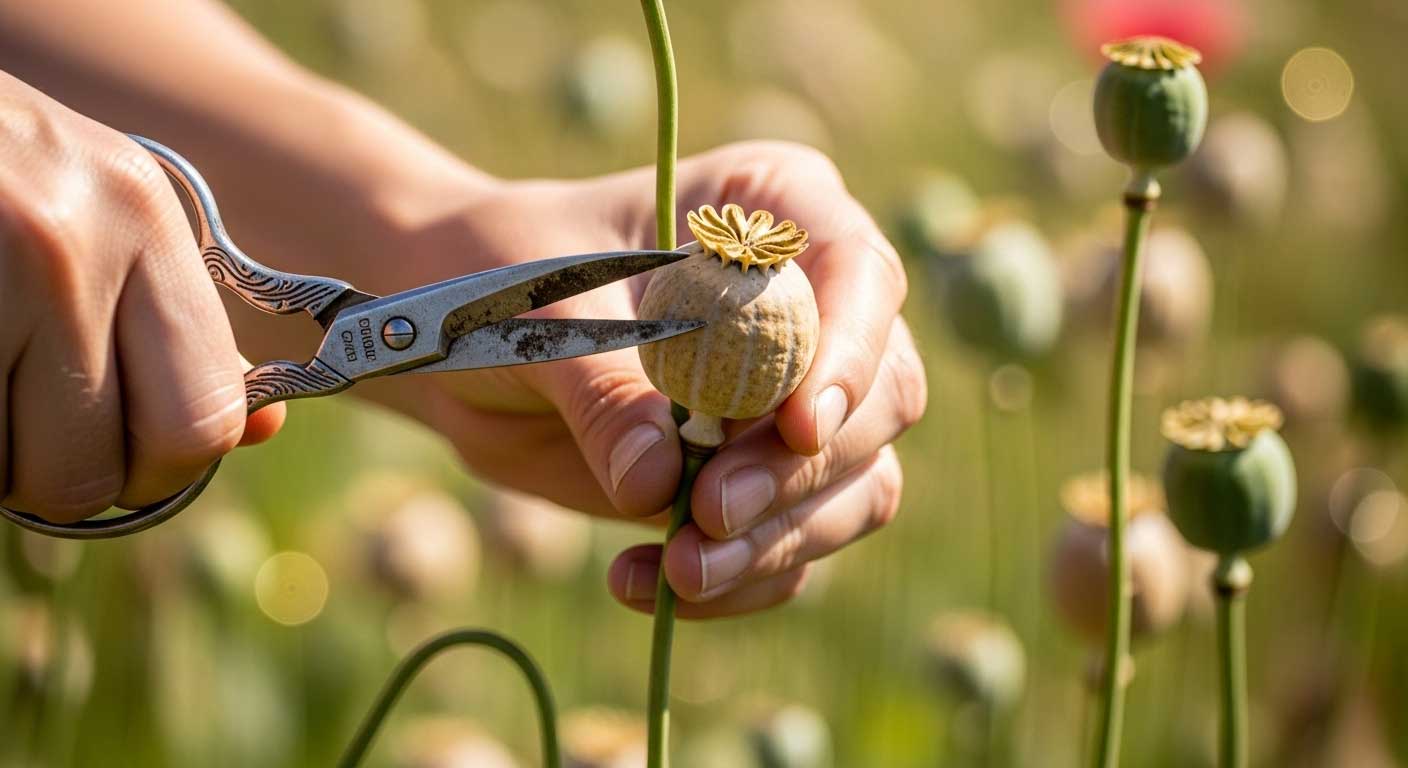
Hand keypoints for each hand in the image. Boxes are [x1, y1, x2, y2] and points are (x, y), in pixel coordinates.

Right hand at [0, 72, 282, 522]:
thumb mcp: (102, 208)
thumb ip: (175, 320)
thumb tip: (263, 427)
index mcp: (144, 219)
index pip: (200, 420)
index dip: (161, 469)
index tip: (124, 455)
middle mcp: (68, 246)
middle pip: (91, 473)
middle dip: (61, 478)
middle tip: (33, 429)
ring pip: (8, 474)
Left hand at [371, 141, 925, 616]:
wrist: (462, 344)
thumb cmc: (500, 282)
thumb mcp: (535, 317)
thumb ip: (601, 390)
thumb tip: (656, 483)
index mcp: (775, 213)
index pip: (861, 275)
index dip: (850, 353)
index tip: (798, 428)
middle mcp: (814, 305)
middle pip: (882, 394)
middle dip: (802, 468)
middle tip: (709, 511)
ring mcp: (796, 401)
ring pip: (856, 484)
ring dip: (777, 541)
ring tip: (677, 570)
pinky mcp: (763, 481)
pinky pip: (792, 547)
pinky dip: (736, 580)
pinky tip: (644, 580)